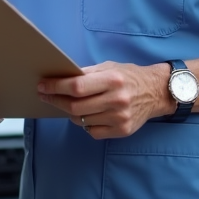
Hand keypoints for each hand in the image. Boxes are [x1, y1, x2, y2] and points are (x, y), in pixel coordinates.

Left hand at [37, 61, 170, 138]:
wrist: (156, 92)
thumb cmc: (128, 77)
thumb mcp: (109, 67)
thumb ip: (87, 74)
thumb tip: (60, 78)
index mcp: (112, 80)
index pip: (77, 87)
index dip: (56, 87)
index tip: (42, 86)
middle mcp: (117, 100)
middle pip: (75, 106)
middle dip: (56, 101)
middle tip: (45, 96)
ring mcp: (120, 118)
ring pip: (81, 120)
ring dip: (70, 112)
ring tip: (68, 103)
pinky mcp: (122, 131)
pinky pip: (92, 131)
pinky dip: (85, 123)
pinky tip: (88, 114)